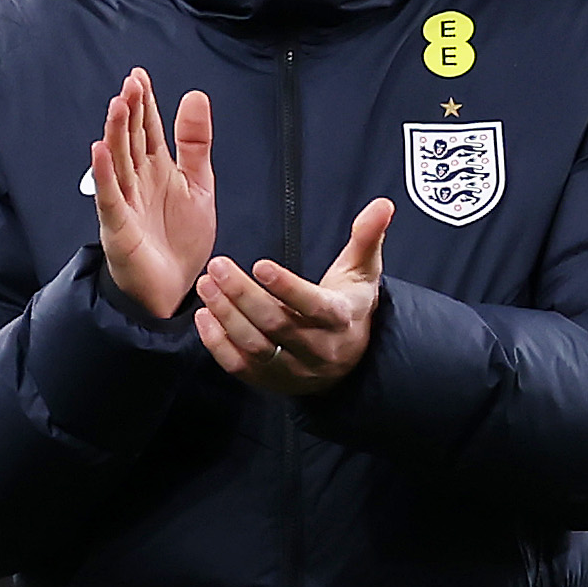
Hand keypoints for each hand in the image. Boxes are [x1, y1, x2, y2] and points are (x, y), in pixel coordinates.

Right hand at [91, 68, 215, 318]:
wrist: (172, 289)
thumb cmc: (179, 240)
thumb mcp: (198, 185)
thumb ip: (194, 143)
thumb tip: (194, 96)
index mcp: (157, 169)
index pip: (148, 129)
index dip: (145, 103)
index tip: (140, 76)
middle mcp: (138, 181)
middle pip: (132, 139)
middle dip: (131, 111)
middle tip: (131, 83)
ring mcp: (125, 202)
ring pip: (118, 161)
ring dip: (116, 133)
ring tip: (119, 106)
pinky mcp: (119, 226)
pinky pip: (109, 196)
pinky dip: (103, 174)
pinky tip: (99, 152)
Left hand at [193, 197, 391, 394]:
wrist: (350, 357)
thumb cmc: (351, 304)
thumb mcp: (363, 270)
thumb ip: (367, 236)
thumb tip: (383, 204)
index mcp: (340, 319)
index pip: (313, 306)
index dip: (286, 287)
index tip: (260, 265)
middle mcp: (318, 349)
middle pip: (275, 324)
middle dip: (242, 294)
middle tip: (217, 266)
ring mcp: (293, 370)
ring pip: (255, 347)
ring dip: (226, 315)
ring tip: (206, 285)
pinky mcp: (272, 381)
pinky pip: (240, 368)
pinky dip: (218, 344)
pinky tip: (204, 317)